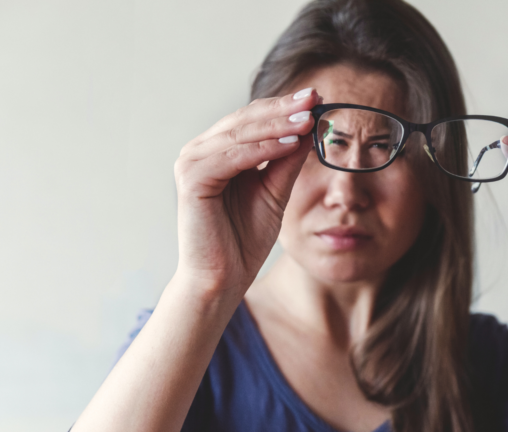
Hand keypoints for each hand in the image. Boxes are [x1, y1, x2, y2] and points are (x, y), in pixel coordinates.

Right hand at [172, 88, 319, 296]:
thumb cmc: (244, 238)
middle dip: (283, 108)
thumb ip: (287, 160)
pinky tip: (290, 143)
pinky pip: (233, 156)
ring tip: (308, 118)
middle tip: (314, 98)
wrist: (224, 277)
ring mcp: (191, 163)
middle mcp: (200, 151)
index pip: (251, 119)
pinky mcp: (191, 179)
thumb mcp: (275, 191)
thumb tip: (309, 127)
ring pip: (240, 134)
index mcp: (216, 151)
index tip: (316, 97)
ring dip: (277, 124)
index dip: (283, 106)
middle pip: (245, 119)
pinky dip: (263, 148)